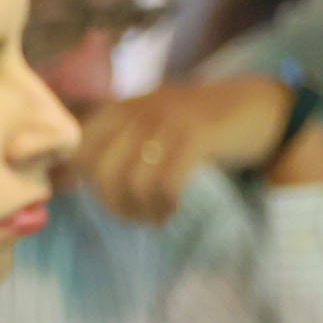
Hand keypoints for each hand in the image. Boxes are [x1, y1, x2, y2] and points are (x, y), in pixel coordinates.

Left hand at [73, 74, 297, 226]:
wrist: (259, 106)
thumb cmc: (198, 124)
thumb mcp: (150, 125)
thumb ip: (113, 144)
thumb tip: (63, 181)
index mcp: (121, 108)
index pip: (77, 151)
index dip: (79, 183)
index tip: (101, 200)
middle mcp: (140, 110)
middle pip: (100, 173)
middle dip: (112, 204)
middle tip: (133, 216)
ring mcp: (169, 121)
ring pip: (130, 183)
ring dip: (139, 211)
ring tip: (154, 216)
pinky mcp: (197, 135)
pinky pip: (165, 184)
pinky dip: (164, 205)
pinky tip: (171, 209)